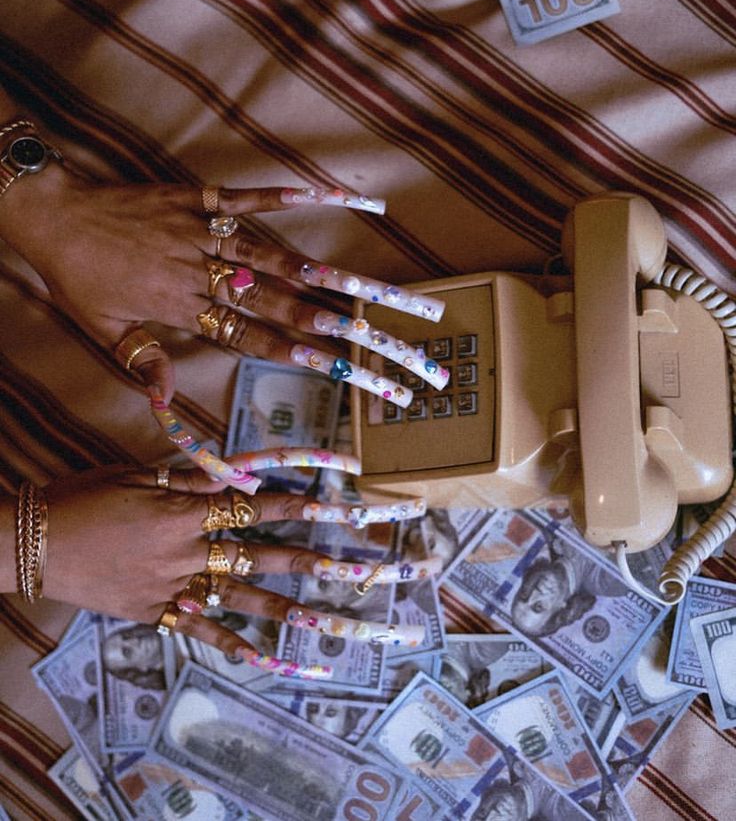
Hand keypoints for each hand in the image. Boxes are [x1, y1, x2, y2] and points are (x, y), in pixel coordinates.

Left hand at [2, 158, 446, 403]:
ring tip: (362, 285)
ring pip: (268, 253)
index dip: (287, 349)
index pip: (245, 335)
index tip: (327, 362)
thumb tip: (167, 401)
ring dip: (316, 270)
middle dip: (322, 320)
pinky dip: (286, 194)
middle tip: (367, 335)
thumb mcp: (103, 329)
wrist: (51, 214)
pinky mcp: (197, 196)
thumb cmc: (78, 276)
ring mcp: (201, 229)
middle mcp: (200, 270)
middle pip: (270, 300)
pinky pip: (246, 195)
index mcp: (180, 306)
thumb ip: (143, 361)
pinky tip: (328, 194)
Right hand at [40, 466, 427, 675]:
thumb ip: (191, 478)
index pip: (255, 504)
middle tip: (362, 561)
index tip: (340, 496)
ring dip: (294, 609)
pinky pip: (201, 634)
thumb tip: (239, 473)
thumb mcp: (138, 475)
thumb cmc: (85, 497)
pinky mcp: (155, 614)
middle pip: (263, 554)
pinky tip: (271, 660)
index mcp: (185, 512)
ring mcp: (174, 589)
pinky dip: (236, 647)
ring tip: (337, 620)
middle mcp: (189, 553)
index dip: (301, 498)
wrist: (32, 542)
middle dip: (316, 556)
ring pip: (244, 600)